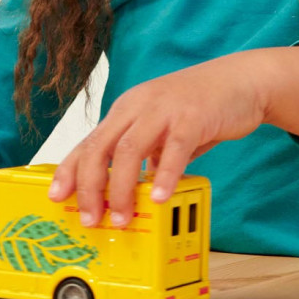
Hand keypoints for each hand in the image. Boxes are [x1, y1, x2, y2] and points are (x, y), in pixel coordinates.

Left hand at [47, 53, 269, 227]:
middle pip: (100, 148)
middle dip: (89, 187)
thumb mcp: (161, 128)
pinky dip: (163, 176)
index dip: (68, 171)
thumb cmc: (199, 107)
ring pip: (129, 150)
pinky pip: (174, 149)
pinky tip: (159, 198)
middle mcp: (138, 107)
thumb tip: (129, 190)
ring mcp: (164, 110)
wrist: (240, 81)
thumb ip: (145, 155)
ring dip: (121, 189)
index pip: (88, 143)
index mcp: (126, 110)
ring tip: (122, 218)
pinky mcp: (192, 117)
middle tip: (91, 218)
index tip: (57, 197)